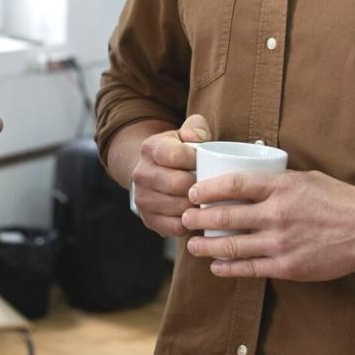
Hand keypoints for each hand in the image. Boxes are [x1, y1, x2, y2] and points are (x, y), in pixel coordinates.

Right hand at [131, 114, 210, 236]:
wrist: (154, 173)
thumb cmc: (178, 152)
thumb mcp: (184, 134)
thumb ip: (195, 127)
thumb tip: (199, 137)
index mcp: (150, 148)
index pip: (173, 155)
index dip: (194, 160)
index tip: (205, 162)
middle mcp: (141, 174)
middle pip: (178, 184)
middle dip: (200, 186)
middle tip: (213, 185)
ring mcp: (143, 198)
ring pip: (178, 207)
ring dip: (198, 206)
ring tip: (209, 201)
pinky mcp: (149, 220)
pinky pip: (175, 227)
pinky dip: (191, 223)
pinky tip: (199, 215)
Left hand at [181, 170, 354, 280]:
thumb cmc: (339, 200)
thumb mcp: (307, 178)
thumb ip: (277, 181)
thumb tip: (249, 181)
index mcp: (282, 186)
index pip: (233, 184)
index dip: (207, 189)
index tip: (193, 192)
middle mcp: (277, 214)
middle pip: (226, 216)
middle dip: (199, 218)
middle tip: (184, 219)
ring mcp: (281, 242)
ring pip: (232, 245)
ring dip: (207, 245)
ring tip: (193, 245)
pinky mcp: (287, 266)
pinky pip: (249, 268)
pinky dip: (228, 267)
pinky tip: (216, 265)